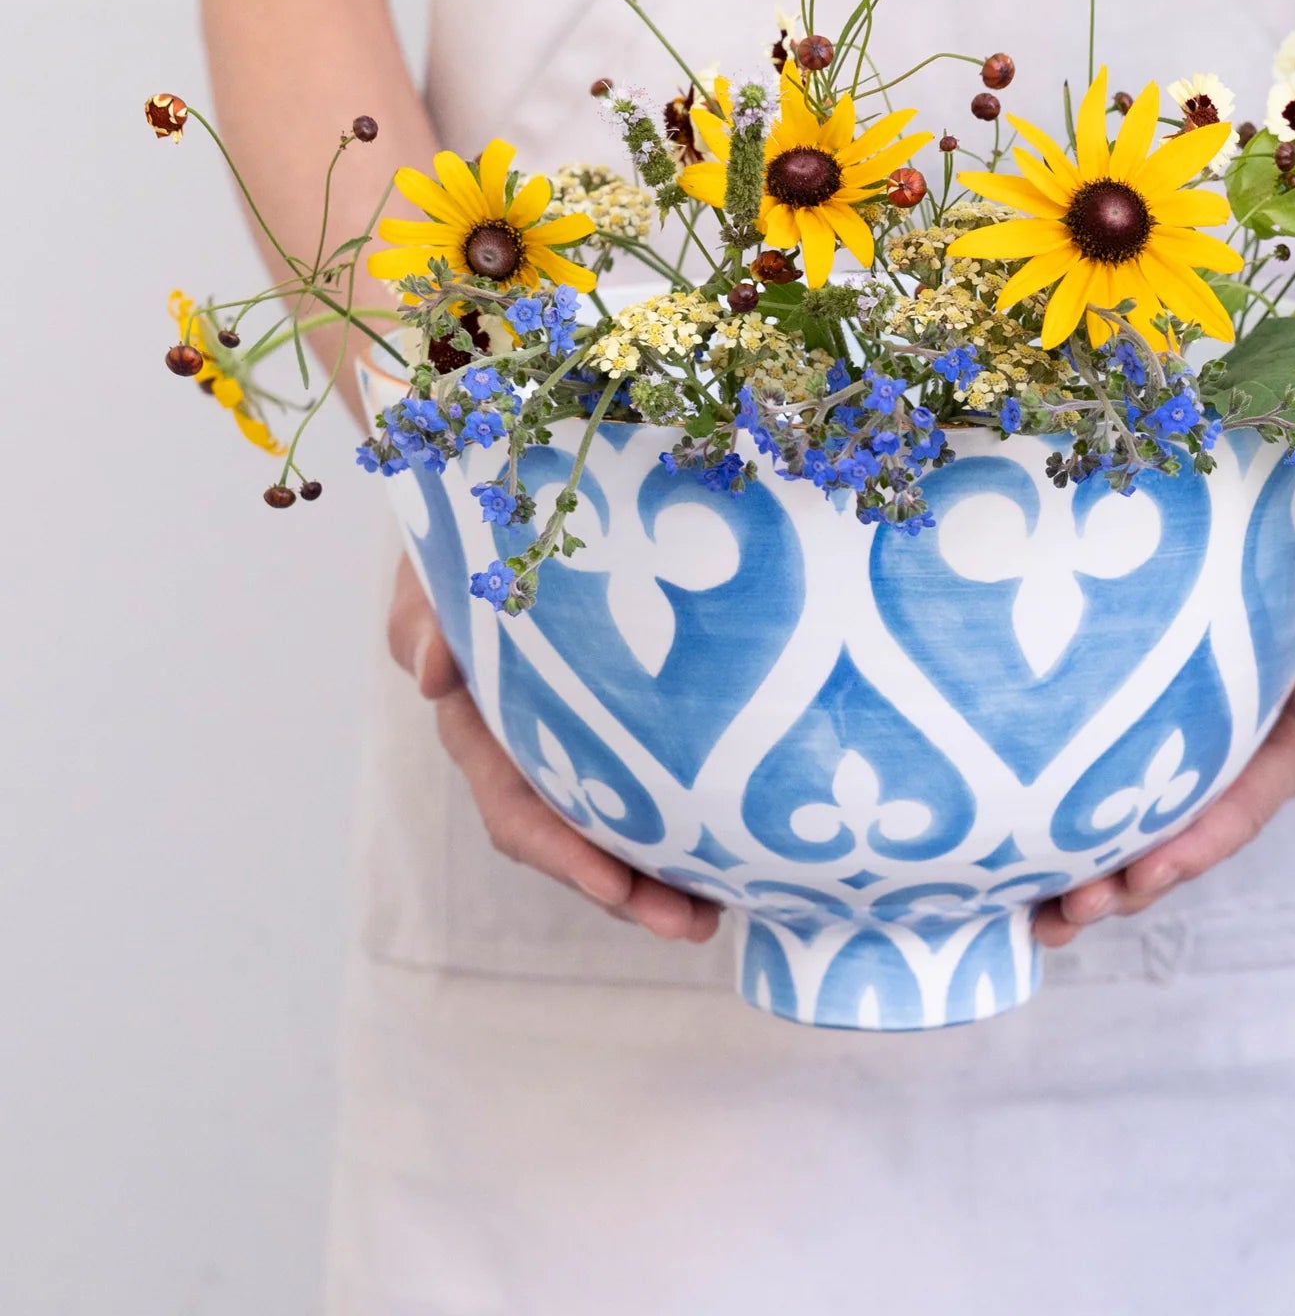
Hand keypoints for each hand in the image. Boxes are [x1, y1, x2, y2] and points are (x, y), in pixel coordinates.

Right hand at [386, 558, 720, 942]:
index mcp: (480, 725)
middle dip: (627, 891)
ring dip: (656, 880)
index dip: (562, 853)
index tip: (613, 887)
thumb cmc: (468, 544)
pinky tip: (723, 861)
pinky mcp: (612, 726)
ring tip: (715, 917)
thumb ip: (424, 621)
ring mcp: (567, 744)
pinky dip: (673, 829)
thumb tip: (430, 675)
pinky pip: (638, 790)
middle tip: (690, 925)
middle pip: (572, 841)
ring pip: (610, 828)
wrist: (511, 515)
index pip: (517, 810)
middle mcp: (523, 749)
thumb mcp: (435, 574)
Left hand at [1032, 572, 1294, 948]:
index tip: (1146, 874)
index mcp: (1291, 753)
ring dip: (1099, 883)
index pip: (1243, 810)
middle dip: (1133, 884)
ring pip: (1149, 842)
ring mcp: (1196, 776)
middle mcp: (1241, 778)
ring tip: (1047, 919)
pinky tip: (1027, 877)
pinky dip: (1077, 845)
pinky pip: (1121, 807)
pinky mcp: (1158, 761)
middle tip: (1078, 909)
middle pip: (1187, 845)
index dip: (1196, 847)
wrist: (1266, 564)